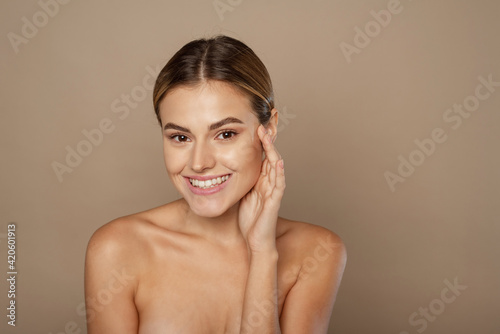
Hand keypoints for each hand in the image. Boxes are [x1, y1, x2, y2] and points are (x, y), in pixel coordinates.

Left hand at [238, 124, 285, 252]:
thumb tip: (222, 169)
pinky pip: (278, 183)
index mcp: (260, 180)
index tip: (255, 124)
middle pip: (270, 155)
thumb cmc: (249, 220)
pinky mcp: (275, 200)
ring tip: (267, 133)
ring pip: (275, 165)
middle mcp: (269, 182)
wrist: (256, 241)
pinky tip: (277, 160)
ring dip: (271, 149)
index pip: (262, 155)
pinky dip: (278, 171)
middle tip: (264, 121)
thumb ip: (238, 182)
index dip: (260, 140)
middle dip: (268, 138)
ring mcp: (273, 190)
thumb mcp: (240, 195)